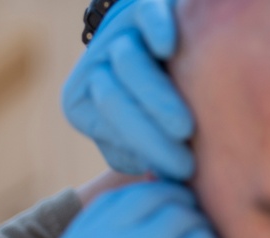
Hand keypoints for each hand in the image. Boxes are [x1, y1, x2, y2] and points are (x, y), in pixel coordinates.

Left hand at [62, 0, 193, 180]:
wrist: (181, 65)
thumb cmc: (169, 128)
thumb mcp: (147, 149)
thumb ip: (147, 163)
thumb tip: (158, 186)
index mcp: (82, 105)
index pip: (109, 124)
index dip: (147, 150)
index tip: (181, 171)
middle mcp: (92, 69)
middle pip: (113, 98)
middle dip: (150, 135)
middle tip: (187, 161)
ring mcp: (116, 35)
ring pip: (127, 61)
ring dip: (156, 98)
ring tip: (186, 127)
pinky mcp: (141, 7)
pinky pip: (144, 14)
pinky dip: (154, 27)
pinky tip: (168, 47)